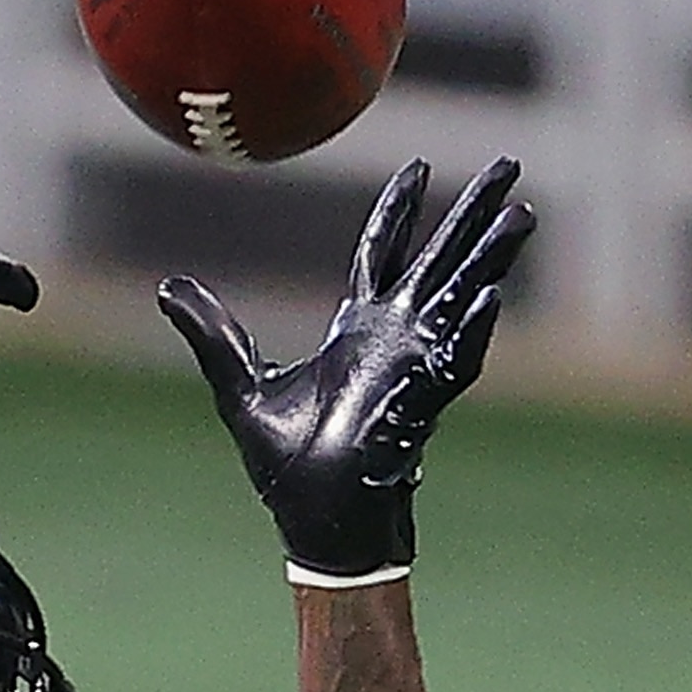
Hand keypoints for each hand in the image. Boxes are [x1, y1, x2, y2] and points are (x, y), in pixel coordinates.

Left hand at [158, 158, 533, 580]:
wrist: (314, 525)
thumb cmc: (288, 468)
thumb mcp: (239, 388)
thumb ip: (212, 336)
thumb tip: (168, 288)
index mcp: (358, 330)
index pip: (383, 253)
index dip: (401, 209)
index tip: (422, 165)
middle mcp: (397, 339)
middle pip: (442, 259)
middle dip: (473, 214)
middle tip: (510, 166)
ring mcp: (416, 368)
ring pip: (463, 299)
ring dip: (491, 258)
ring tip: (523, 214)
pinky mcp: (421, 404)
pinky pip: (455, 361)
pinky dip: (471, 329)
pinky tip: (490, 294)